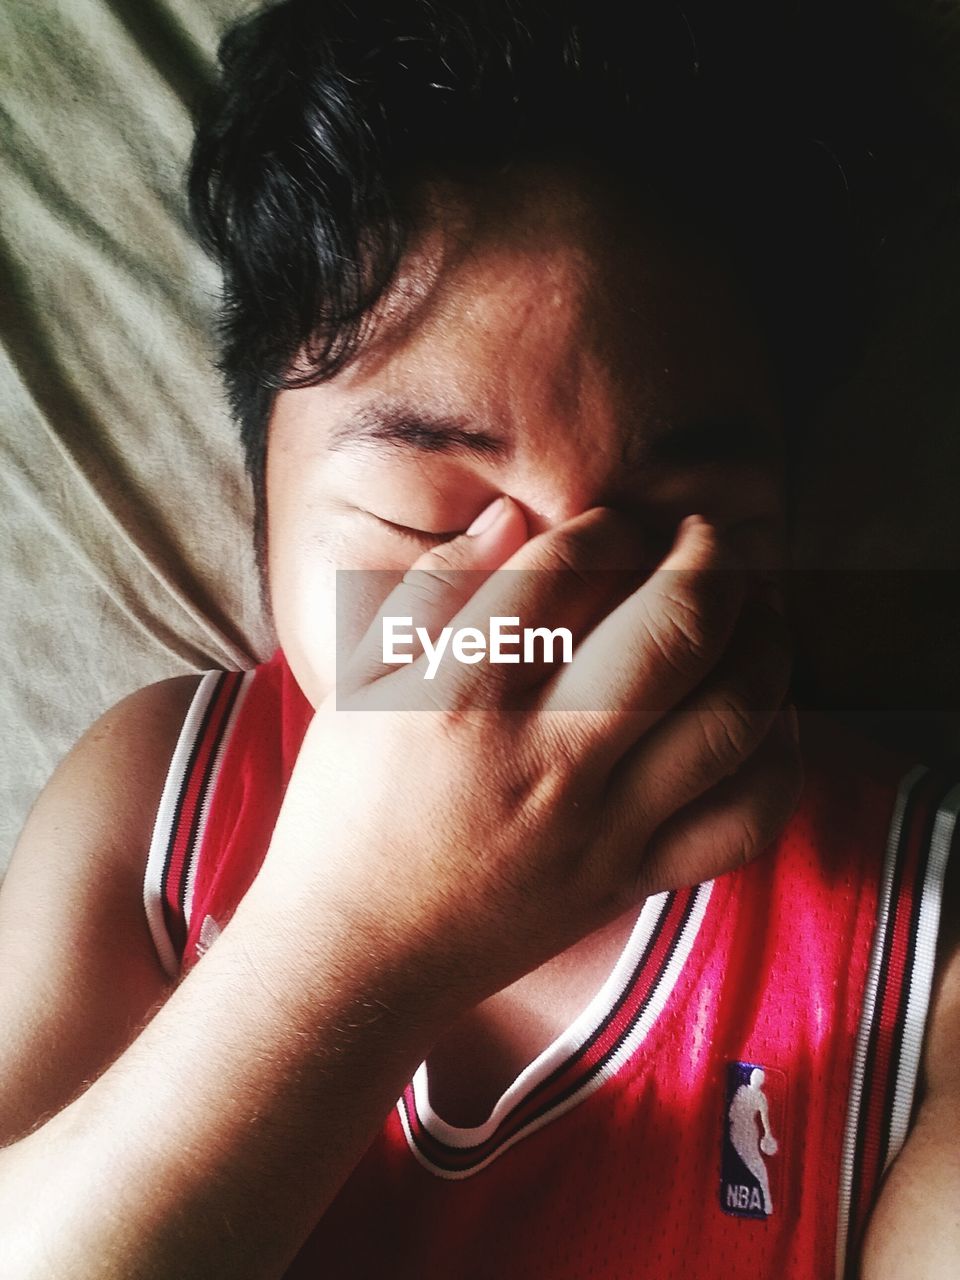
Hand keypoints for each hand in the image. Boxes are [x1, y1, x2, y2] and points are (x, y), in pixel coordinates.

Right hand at [254, 497, 801, 1013]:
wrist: (357, 956)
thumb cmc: (346, 812)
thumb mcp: (358, 686)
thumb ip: (428, 592)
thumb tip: (509, 519)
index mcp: (462, 695)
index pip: (567, 567)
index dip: (608, 525)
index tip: (614, 525)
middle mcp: (545, 756)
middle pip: (676, 628)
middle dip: (712, 558)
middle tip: (708, 537)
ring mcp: (600, 826)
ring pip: (730, 716)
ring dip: (763, 643)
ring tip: (757, 609)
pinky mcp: (630, 882)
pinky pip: (741, 821)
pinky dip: (777, 760)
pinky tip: (768, 716)